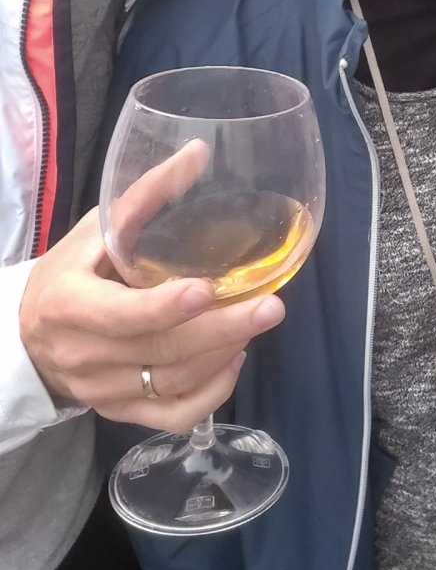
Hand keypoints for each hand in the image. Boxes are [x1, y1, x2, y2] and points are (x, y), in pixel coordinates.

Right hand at [19, 203, 284, 433]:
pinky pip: (174, 416)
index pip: (122, 315)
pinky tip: (235, 360)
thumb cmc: (69, 274)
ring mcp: (104, 392)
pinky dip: (212, 394)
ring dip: (222, 355)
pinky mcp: (122, 414)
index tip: (207, 290)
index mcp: (71, 307)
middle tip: (272, 307)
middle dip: (222, 330)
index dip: (164, 307)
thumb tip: (199, 153)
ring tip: (257, 320)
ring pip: (173, 384)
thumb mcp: (94, 231)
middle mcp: (86, 357)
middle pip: (161, 352)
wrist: (29, 338)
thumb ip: (145, 196)